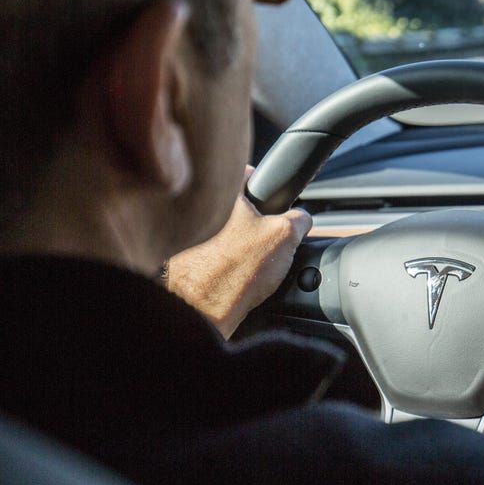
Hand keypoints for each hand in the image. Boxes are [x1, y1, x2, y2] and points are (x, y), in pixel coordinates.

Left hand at [165, 167, 311, 337]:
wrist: (202, 311)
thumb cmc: (234, 270)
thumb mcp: (285, 234)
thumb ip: (299, 218)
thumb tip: (302, 219)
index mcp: (219, 195)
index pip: (245, 173)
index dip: (264, 184)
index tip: (271, 199)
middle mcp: (194, 211)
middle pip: (233, 207)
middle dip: (250, 220)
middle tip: (263, 238)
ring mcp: (184, 239)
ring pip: (221, 233)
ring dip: (234, 243)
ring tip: (247, 262)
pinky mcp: (181, 262)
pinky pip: (210, 256)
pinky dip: (221, 263)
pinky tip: (233, 276)